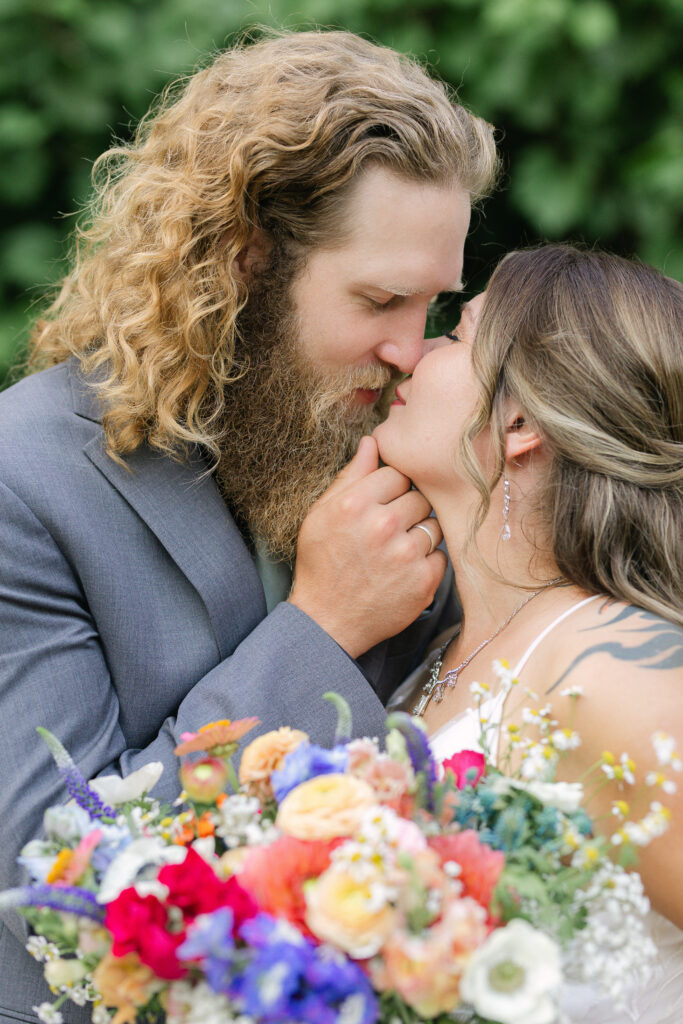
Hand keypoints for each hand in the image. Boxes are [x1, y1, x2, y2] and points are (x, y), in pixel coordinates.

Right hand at [288, 435, 446, 657]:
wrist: (326, 622)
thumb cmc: (321, 564)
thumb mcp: (321, 515)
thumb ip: (350, 477)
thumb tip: (373, 441)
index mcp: (356, 504)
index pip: (397, 473)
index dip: (390, 489)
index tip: (380, 506)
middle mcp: (383, 526)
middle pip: (420, 497)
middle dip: (407, 511)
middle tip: (387, 532)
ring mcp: (406, 555)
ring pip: (433, 525)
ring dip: (419, 536)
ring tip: (395, 553)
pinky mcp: (424, 582)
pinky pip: (440, 556)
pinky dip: (426, 563)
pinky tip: (403, 572)